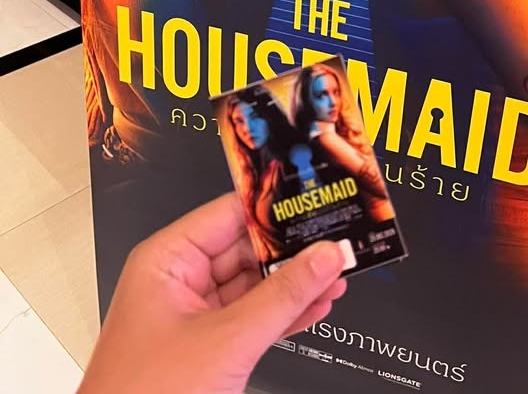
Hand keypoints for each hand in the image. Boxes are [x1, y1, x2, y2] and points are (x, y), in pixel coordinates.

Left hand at [78, 193, 346, 393]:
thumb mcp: (226, 340)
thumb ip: (281, 296)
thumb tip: (322, 257)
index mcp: (167, 260)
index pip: (229, 214)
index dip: (274, 207)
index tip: (315, 202)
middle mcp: (178, 280)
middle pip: (247, 249)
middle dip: (293, 251)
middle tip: (337, 243)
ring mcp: (193, 315)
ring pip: (255, 286)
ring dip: (296, 285)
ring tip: (337, 274)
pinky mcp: (207, 346)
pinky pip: (253, 318)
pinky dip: (284, 314)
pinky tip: (316, 305)